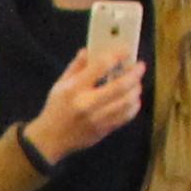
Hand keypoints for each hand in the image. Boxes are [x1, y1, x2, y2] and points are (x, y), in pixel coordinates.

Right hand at [26, 41, 144, 159]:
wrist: (50, 139)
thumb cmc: (56, 109)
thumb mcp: (60, 85)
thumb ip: (76, 67)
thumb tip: (88, 51)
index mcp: (74, 89)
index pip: (101, 66)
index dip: (117, 56)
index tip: (126, 51)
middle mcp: (87, 104)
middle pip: (121, 85)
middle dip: (134, 74)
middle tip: (140, 67)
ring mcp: (97, 119)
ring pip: (127, 102)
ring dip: (136, 90)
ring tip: (136, 83)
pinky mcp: (103, 130)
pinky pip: (126, 116)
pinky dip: (134, 106)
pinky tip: (133, 99)